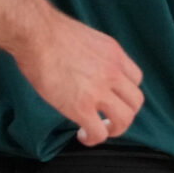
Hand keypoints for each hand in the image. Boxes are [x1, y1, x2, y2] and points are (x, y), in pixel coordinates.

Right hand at [14, 10, 144, 143]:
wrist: (37, 34)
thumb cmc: (50, 33)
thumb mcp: (87, 40)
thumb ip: (95, 57)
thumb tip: (87, 68)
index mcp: (115, 54)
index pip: (135, 79)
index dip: (125, 93)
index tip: (112, 98)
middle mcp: (113, 72)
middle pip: (136, 101)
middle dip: (125, 114)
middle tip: (108, 119)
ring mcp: (99, 90)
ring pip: (124, 119)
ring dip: (114, 129)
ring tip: (99, 130)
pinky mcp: (81, 106)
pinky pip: (98, 131)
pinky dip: (93, 138)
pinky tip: (82, 134)